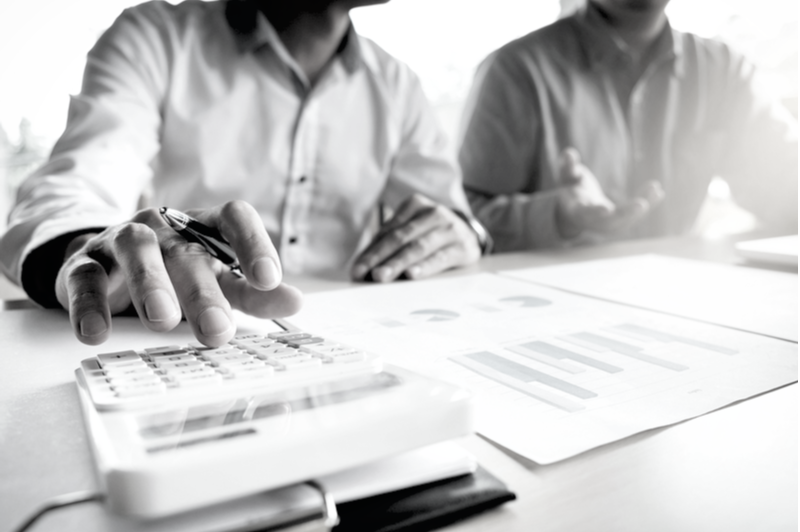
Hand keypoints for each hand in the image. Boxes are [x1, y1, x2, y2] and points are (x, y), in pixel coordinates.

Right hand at [55, 201, 302, 346]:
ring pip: (137, 251)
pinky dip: (90, 305)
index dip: (254, 244)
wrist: (108, 263)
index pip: (234, 219)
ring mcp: (124, 241)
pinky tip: (97, 333)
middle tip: (218, 330)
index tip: (269, 279)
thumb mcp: (218, 281)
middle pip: (187, 251)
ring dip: (151, 286)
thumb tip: (295, 300)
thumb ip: (252, 293)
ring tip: (163, 321)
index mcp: (205, 229)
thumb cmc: (176, 274)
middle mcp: (167, 229)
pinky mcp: (86, 263)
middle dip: (203, 292)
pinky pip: (85, 278)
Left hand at [350, 193, 480, 282]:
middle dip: (379, 258)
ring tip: (382, 276)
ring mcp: (450, 229)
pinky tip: (412, 274)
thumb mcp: (413, 230)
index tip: (356, 270)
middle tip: (365, 274)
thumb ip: (389, 245)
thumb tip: (362, 267)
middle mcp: (434, 213)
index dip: (370, 252)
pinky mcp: (463, 247)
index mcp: (415, 204)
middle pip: (401, 238)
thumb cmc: (432, 235)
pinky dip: (425, 267)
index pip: (388, 231)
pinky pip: (440, 258)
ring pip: (418, 247)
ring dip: (397, 263)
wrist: (469, 235)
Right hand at [555, 147, 663, 237]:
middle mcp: (594, 221)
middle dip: (626, 214)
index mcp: (578, 210)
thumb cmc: (571, 189)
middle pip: (610, 221)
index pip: (586, 213)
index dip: (595, 211)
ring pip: (626, 219)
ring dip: (642, 205)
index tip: (606, 209)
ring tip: (656, 189)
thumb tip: (569, 153)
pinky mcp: (620, 222)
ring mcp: (608, 224)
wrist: (575, 211)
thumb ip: (568, 166)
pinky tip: (659, 192)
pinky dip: (647, 204)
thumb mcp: (566, 177)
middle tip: (642, 205)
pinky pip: (635, 215)